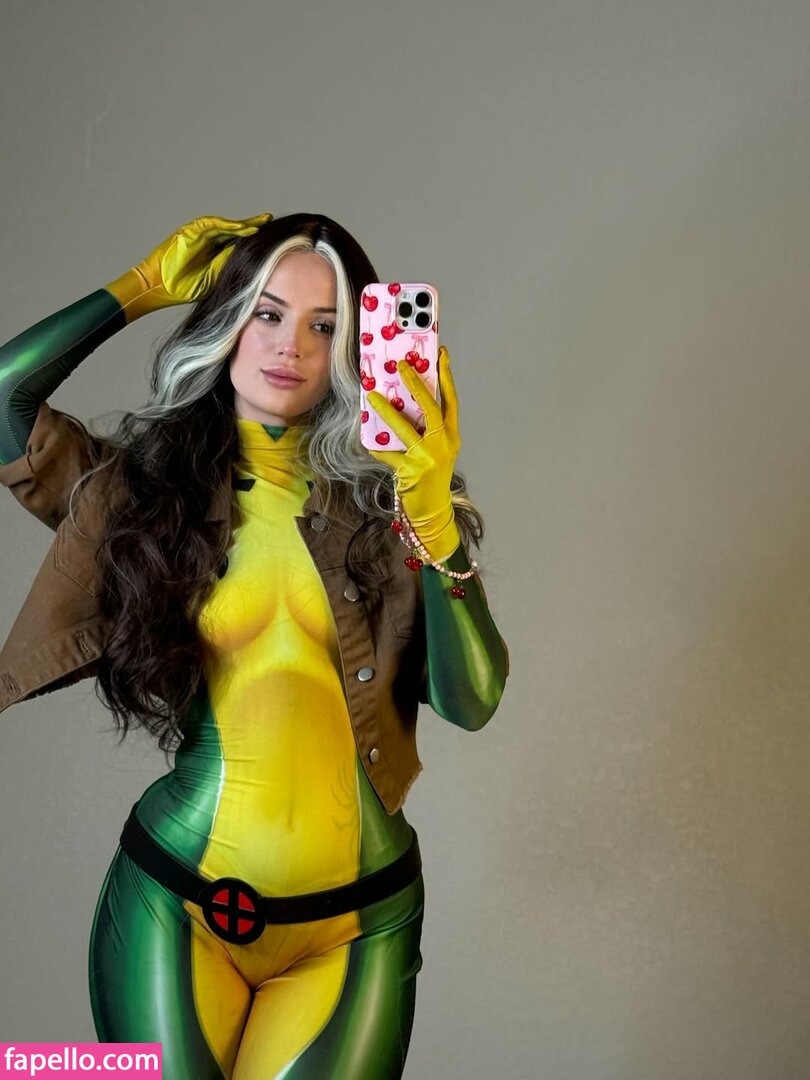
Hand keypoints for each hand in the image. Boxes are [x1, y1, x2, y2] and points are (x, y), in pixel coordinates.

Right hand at [106, 212, 271, 321]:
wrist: (160, 285)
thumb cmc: (183, 287)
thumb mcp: (214, 279)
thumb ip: (229, 268)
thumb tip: (251, 266)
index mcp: (215, 253)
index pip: (238, 244)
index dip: (254, 242)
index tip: (274, 241)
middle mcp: (209, 241)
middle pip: (236, 232)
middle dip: (254, 227)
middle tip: (272, 223)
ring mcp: (200, 234)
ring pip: (228, 227)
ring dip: (246, 224)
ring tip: (263, 223)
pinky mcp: (192, 231)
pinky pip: (215, 226)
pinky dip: (231, 227)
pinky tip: (246, 227)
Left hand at [366, 345, 461, 561]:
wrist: (433, 512)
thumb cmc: (431, 478)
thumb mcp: (435, 451)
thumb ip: (425, 429)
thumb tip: (403, 402)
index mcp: (452, 436)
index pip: (451, 400)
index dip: (447, 377)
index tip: (441, 355)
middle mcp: (444, 444)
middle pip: (431, 407)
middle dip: (416, 383)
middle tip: (402, 365)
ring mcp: (428, 458)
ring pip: (405, 427)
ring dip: (388, 410)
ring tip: (373, 395)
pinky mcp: (411, 471)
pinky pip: (388, 453)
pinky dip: (376, 446)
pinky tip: (366, 438)